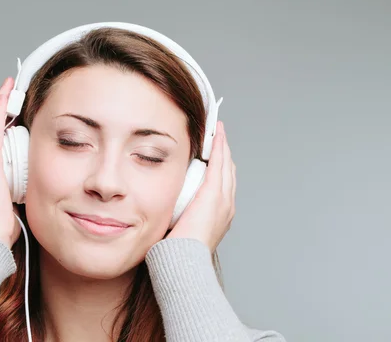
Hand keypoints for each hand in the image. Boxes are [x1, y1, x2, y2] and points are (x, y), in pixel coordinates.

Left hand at [167, 121, 235, 252]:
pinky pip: (219, 163)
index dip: (219, 164)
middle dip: (222, 151)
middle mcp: (226, 205)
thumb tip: (162, 205)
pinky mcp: (214, 193)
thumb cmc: (178, 250)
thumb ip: (177, 213)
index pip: (222, 182)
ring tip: (217, 129)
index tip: (213, 150)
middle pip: (228, 170)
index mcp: (219, 214)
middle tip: (217, 133)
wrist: (184, 260)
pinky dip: (219, 146)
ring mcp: (224, 199)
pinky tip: (216, 133)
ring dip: (222, 145)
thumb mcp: (179, 227)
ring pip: (226, 164)